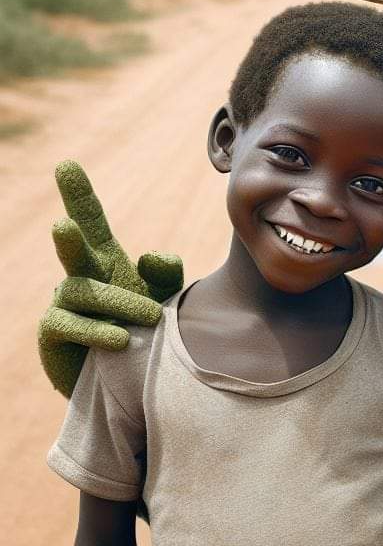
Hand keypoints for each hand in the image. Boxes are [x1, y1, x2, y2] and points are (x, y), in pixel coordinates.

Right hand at [39, 160, 183, 396]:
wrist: (128, 380)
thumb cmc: (147, 332)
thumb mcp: (163, 300)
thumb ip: (166, 275)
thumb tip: (149, 256)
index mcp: (105, 261)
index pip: (92, 222)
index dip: (80, 196)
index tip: (67, 165)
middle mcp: (80, 276)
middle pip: (73, 249)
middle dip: (70, 236)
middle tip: (64, 224)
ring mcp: (64, 304)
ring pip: (86, 292)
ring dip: (120, 303)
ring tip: (150, 318)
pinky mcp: (54, 334)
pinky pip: (72, 326)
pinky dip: (100, 331)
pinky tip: (123, 340)